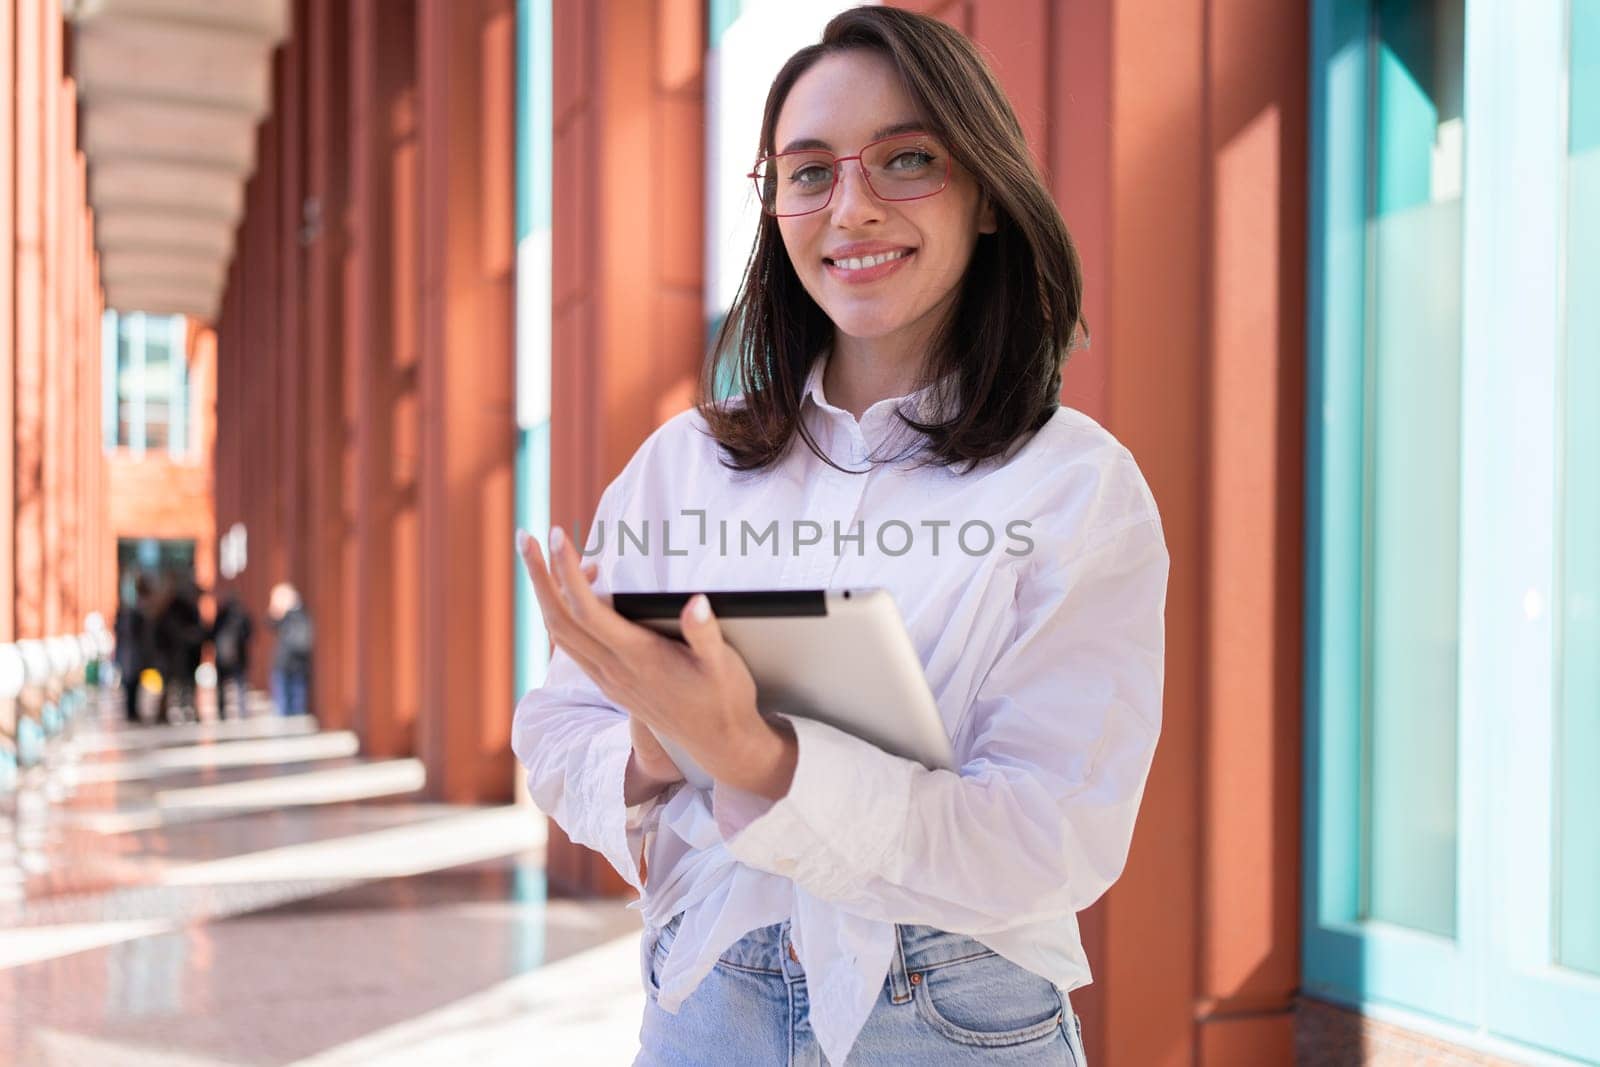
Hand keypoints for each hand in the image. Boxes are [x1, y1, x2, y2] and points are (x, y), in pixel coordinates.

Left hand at [516, 525, 796, 798]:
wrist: (718, 744)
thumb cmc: (723, 699)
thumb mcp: (724, 666)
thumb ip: (706, 634)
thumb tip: (696, 602)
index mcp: (638, 658)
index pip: (588, 610)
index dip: (568, 572)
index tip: (557, 536)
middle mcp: (614, 670)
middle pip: (558, 619)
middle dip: (538, 576)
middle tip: (524, 537)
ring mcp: (608, 678)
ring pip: (560, 633)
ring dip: (545, 593)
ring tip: (549, 555)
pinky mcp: (610, 683)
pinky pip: (574, 644)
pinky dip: (565, 613)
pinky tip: (585, 593)